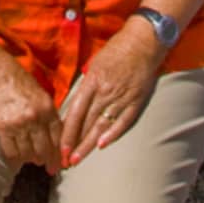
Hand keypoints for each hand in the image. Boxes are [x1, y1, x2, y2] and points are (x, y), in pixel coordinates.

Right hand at [0, 50, 63, 173]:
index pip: (59, 137)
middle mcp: (35, 117)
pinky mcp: (1, 128)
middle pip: (45, 149)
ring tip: (31, 160)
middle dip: (47, 161)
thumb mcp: (39, 92)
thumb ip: (48, 112)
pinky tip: (17, 156)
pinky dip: (15, 157)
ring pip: (28, 153)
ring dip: (31, 159)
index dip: (60, 152)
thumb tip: (53, 133)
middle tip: (47, 167)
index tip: (60, 161)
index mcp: (47, 107)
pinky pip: (11, 151)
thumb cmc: (15, 78)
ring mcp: (18, 124)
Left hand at [58, 20, 163, 168]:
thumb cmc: (116, 51)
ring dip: (89, 144)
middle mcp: (105, 91)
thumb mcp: (95, 64)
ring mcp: (121, 97)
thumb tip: (75, 103)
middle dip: (75, 143)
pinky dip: (113, 133)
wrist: (143, 42)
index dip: (67, 130)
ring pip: (102, 125)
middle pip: (87, 122)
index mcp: (92, 81)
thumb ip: (86, 85)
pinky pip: (123, 120)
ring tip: (78, 159)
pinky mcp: (136, 100)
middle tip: (65, 160)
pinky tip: (102, 145)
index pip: (75, 111)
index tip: (60, 145)